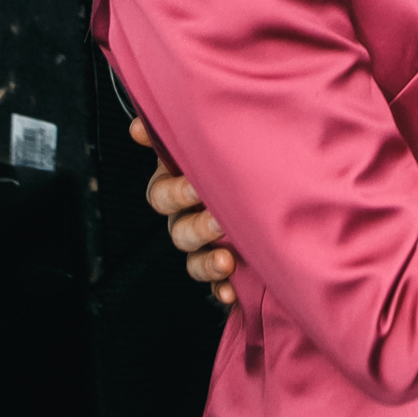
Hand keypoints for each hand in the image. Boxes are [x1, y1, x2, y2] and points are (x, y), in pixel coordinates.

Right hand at [132, 116, 238, 305]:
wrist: (279, 185)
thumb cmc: (242, 154)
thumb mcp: (218, 136)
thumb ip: (179, 133)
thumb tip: (138, 127)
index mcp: (181, 185)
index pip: (161, 194)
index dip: (174, 192)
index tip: (194, 186)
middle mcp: (188, 216)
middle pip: (178, 230)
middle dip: (197, 227)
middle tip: (219, 220)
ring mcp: (205, 244)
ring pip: (193, 259)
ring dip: (207, 261)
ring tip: (227, 259)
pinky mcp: (224, 267)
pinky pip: (215, 285)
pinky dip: (221, 288)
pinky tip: (230, 289)